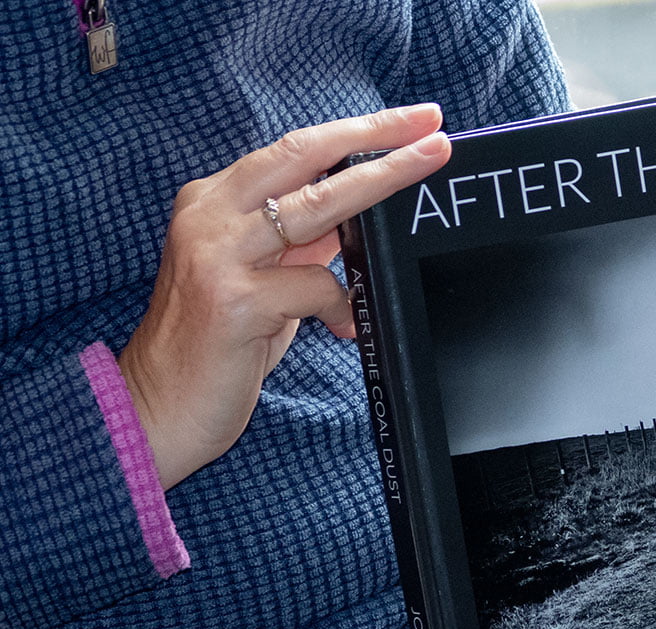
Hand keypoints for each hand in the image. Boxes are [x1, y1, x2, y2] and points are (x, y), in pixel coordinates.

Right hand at [119, 105, 451, 488]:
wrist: (156, 410)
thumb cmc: (215, 350)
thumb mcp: (260, 283)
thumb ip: (300, 249)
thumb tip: (358, 221)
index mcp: (213, 203)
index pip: (292, 151)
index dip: (354, 132)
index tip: (409, 122)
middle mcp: (209, 217)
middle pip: (305, 156)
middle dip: (375, 136)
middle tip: (430, 127)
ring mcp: (218, 255)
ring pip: (318, 206)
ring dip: (380, 183)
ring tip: (426, 167)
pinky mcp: (235, 301)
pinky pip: (317, 288)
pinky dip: (342, 308)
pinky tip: (342, 331)